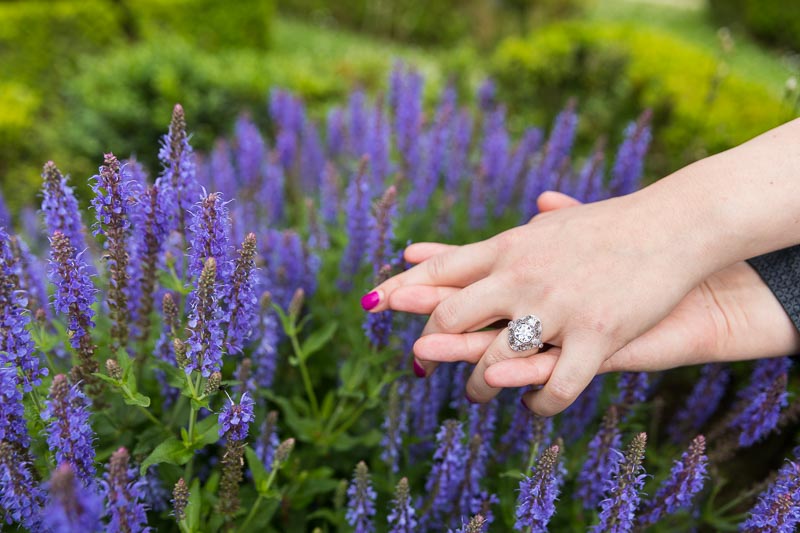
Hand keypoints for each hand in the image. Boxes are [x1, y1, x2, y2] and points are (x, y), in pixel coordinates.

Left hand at [365, 190, 709, 415]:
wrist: (674, 224)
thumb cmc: (611, 224)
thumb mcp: (553, 225)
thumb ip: (517, 233)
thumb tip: (493, 225)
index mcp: (510, 246)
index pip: (442, 269)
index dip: (405, 288)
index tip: (375, 302)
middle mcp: (522, 275)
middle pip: (452, 316)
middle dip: (432, 346)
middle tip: (421, 364)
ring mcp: (557, 307)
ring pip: (495, 359)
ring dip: (479, 385)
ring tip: (476, 396)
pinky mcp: (596, 334)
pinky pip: (557, 384)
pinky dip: (539, 403)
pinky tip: (535, 408)